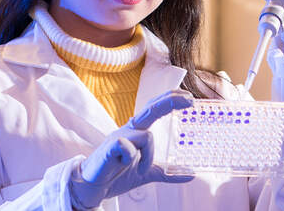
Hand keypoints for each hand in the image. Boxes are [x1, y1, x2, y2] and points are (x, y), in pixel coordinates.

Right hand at [70, 90, 195, 209]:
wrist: (93, 187)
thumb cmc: (116, 174)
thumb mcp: (147, 173)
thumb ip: (166, 172)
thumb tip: (191, 175)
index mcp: (136, 132)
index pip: (154, 109)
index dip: (170, 100)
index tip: (189, 97)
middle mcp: (128, 130)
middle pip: (151, 109)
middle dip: (170, 101)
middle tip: (190, 100)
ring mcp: (119, 136)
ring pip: (146, 136)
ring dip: (149, 156)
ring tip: (142, 170)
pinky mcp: (110, 147)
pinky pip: (127, 146)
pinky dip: (132, 157)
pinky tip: (125, 165)